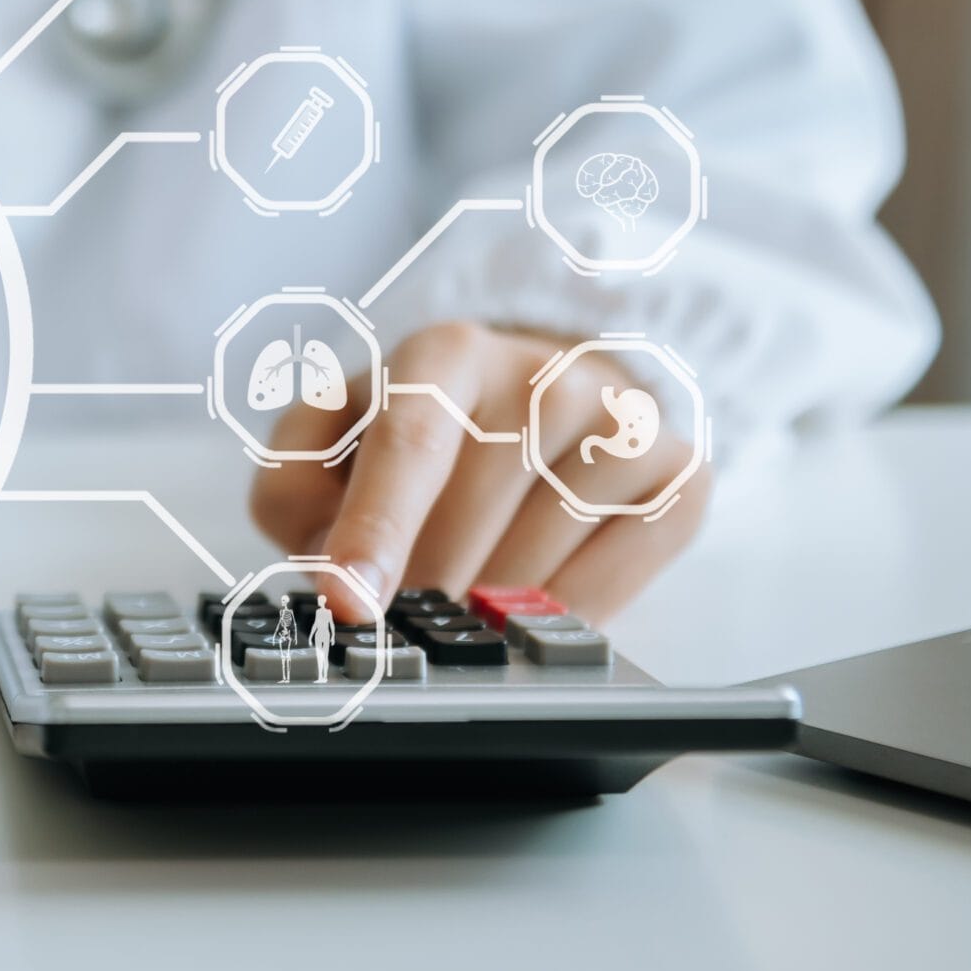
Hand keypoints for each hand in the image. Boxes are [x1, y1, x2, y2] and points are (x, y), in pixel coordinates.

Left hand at [248, 321, 709, 624]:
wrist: (544, 403)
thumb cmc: (421, 433)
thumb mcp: (333, 434)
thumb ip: (292, 482)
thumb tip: (317, 552)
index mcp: (446, 353)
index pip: (411, 442)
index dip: (375, 529)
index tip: (347, 602)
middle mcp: (545, 376)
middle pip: (461, 530)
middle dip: (414, 590)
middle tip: (398, 601)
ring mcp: (623, 424)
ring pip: (529, 574)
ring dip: (480, 608)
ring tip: (465, 576)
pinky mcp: (679, 479)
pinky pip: (605, 591)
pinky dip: (554, 618)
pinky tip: (530, 595)